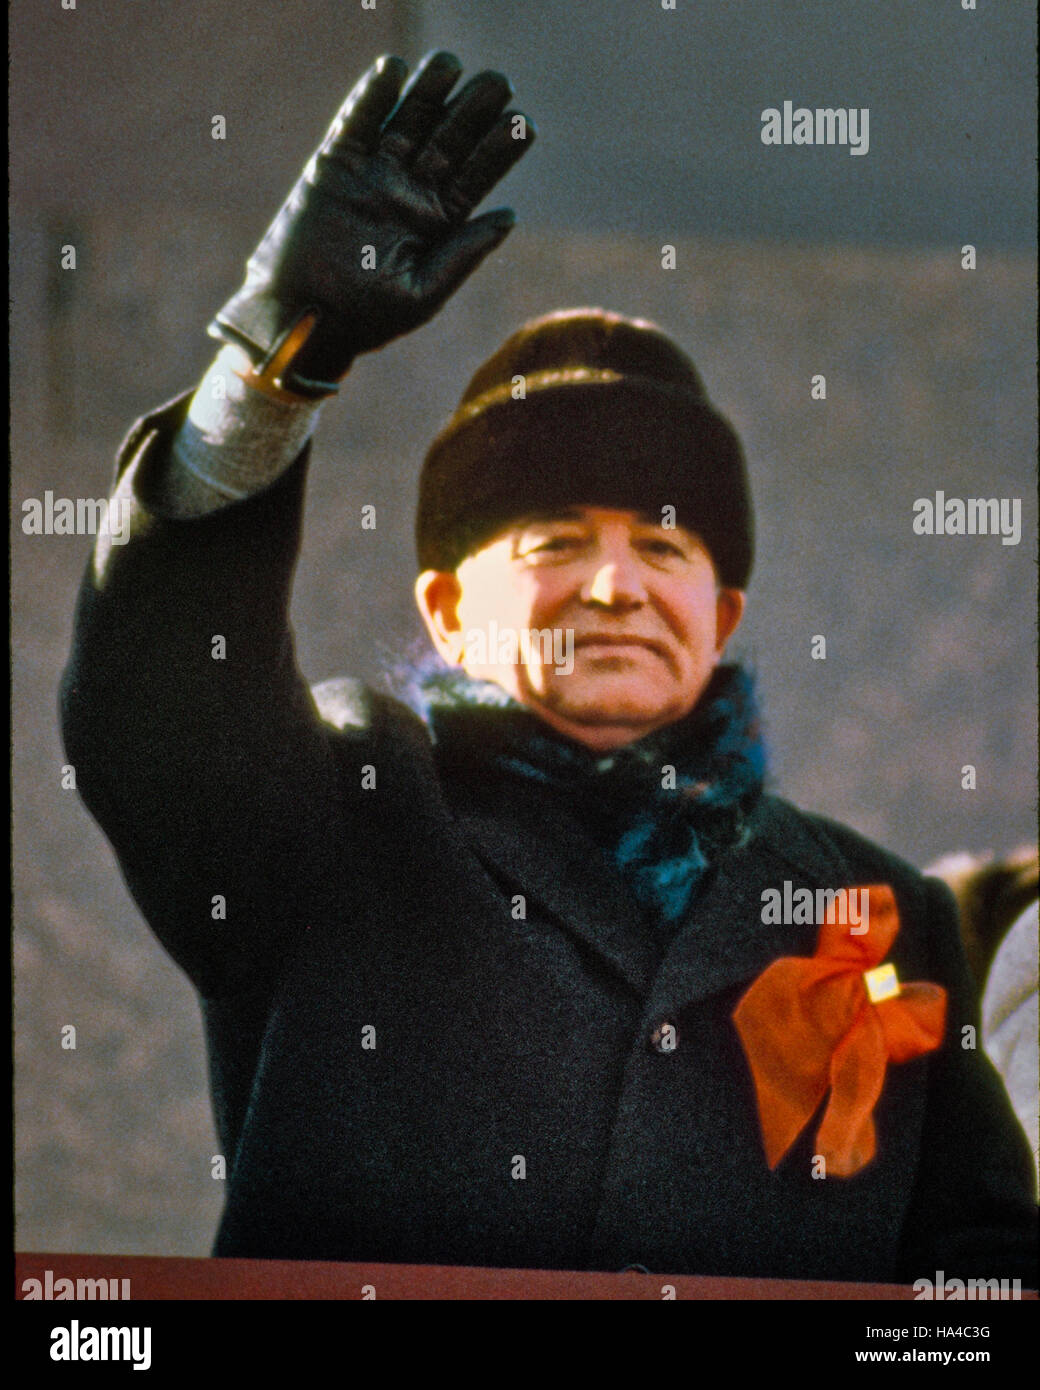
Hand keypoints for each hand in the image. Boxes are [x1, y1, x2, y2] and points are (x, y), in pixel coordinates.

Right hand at [209, 51, 534, 396]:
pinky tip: (394, 70)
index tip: (524, 123)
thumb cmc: (366, 318)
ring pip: (407, 121)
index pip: (476, 175)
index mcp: (438, 221)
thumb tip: (509, 216)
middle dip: (472, 111)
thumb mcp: (422, 294)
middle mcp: (410, 191)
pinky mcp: (334, 166)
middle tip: (499, 82)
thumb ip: (463, 256)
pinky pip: (356, 123)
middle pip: (448, 139)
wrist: (305, 319)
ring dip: (428, 92)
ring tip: (450, 64)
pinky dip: (372, 97)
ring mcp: (373, 174)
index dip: (499, 149)